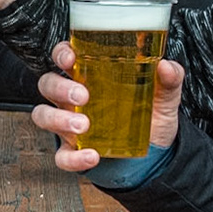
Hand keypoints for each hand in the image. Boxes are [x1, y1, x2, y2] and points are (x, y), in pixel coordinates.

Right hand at [33, 42, 184, 171]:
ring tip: (84, 126)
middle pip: (48, 84)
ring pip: (44, 116)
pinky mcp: (74, 151)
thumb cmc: (150, 119)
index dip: (61, 53)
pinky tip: (92, 156)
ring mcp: (70, 125)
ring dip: (58, 120)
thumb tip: (166, 66)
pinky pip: (61, 156)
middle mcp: (74, 99)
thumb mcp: (163, 97)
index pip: (65, 57)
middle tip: (83, 96)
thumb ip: (169, 79)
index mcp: (91, 77)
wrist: (155, 156)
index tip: (70, 58)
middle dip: (60, 87)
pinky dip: (73, 157)